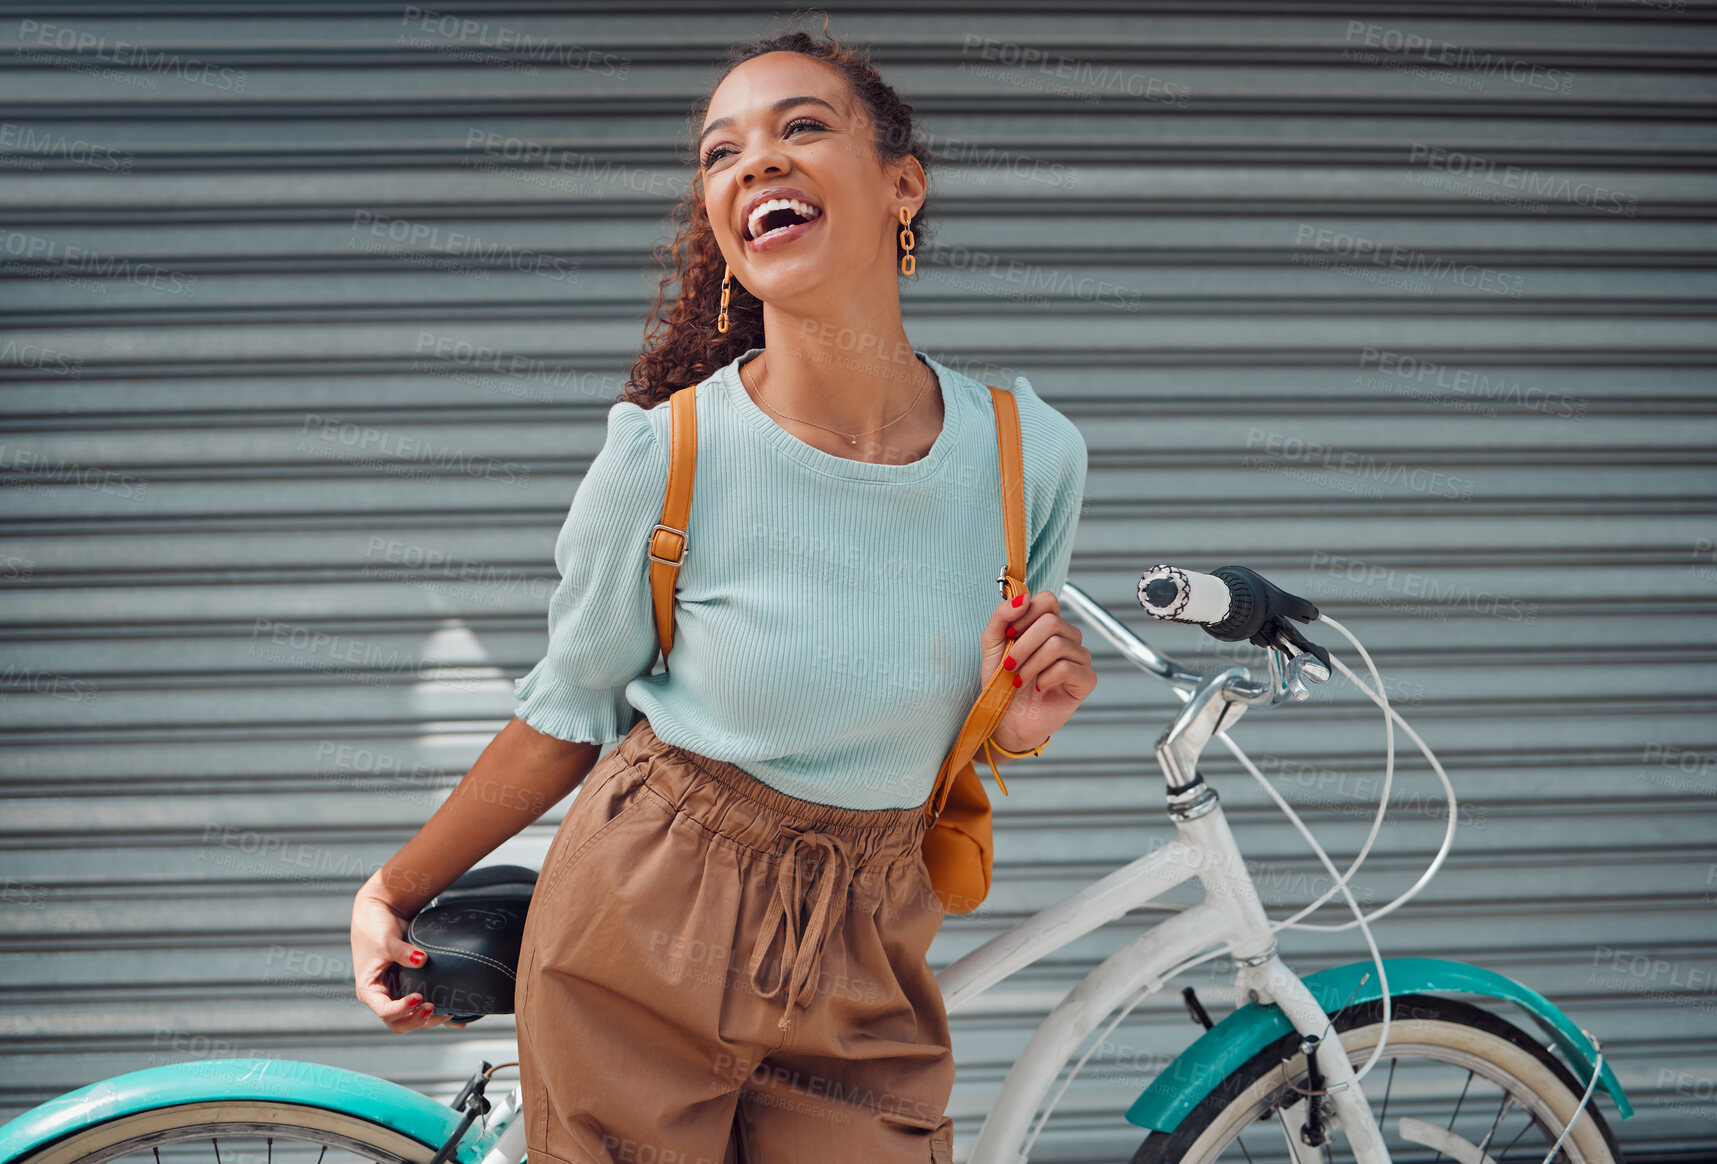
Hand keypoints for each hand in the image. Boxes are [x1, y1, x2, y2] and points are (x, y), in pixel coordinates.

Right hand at [351, 878, 466, 1031]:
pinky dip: (437, 1013)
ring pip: (411, 1017)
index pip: (384, 1011)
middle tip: (436, 1008)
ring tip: (449, 1013)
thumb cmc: (375, 926)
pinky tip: (456, 1019)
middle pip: (398, 1022)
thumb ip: (401, 952)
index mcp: (369, 990)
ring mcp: (396, 992)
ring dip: (429, 1019)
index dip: (402, 1009)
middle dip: (417, 1020)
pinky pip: (422, 1005)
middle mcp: (382, 995)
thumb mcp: (385, 939)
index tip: (419, 997)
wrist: (381, 910)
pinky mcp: (409, 986)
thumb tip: (421, 959)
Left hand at [978, 586, 1096, 751]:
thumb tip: (1023, 598)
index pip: (1047, 600)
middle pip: (1051, 622)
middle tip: (1010, 665)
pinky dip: (1045, 678)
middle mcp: (1067, 637)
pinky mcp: (1085, 680)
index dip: (1026, 614)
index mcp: (1046, 625)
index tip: (1009, 635)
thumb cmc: (1001, 682)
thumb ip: (1002, 617)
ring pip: (1058, 645)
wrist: (1006, 718)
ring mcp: (1079, 657)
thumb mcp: (992, 645)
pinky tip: (1038, 688)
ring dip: (1031, 665)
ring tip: (1020, 681)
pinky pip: (1068, 668)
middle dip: (1024, 645)